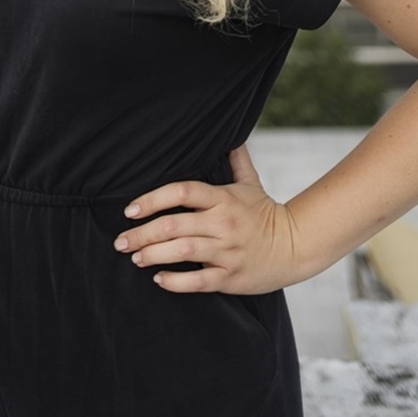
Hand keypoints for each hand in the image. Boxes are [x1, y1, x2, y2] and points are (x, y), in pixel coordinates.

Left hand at [113, 145, 301, 294]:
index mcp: (222, 198)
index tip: (129, 210)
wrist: (297, 246)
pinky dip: (175, 281)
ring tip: (135, 257)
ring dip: (153, 254)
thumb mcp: (251, 182)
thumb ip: (236, 159)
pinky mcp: (231, 277)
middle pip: (174, 225)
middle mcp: (222, 223)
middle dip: (142, 233)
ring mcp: (227, 251)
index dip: (152, 199)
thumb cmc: (266, 213)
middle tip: (120, 241)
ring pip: (182, 252)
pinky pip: (198, 281)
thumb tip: (230, 134)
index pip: (182, 192)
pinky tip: (158, 278)